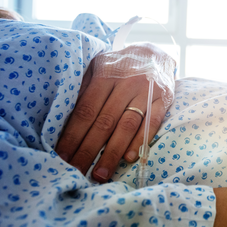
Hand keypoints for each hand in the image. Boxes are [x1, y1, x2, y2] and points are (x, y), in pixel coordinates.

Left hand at [55, 43, 175, 182]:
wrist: (155, 52)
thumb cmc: (119, 66)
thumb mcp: (98, 67)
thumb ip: (84, 88)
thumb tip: (64, 118)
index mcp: (105, 75)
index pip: (86, 110)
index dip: (73, 135)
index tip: (61, 156)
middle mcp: (126, 83)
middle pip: (104, 122)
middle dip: (88, 150)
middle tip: (76, 173)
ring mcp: (147, 91)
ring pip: (127, 126)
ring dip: (112, 153)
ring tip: (100, 174)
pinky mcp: (164, 99)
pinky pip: (152, 123)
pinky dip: (140, 141)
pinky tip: (129, 158)